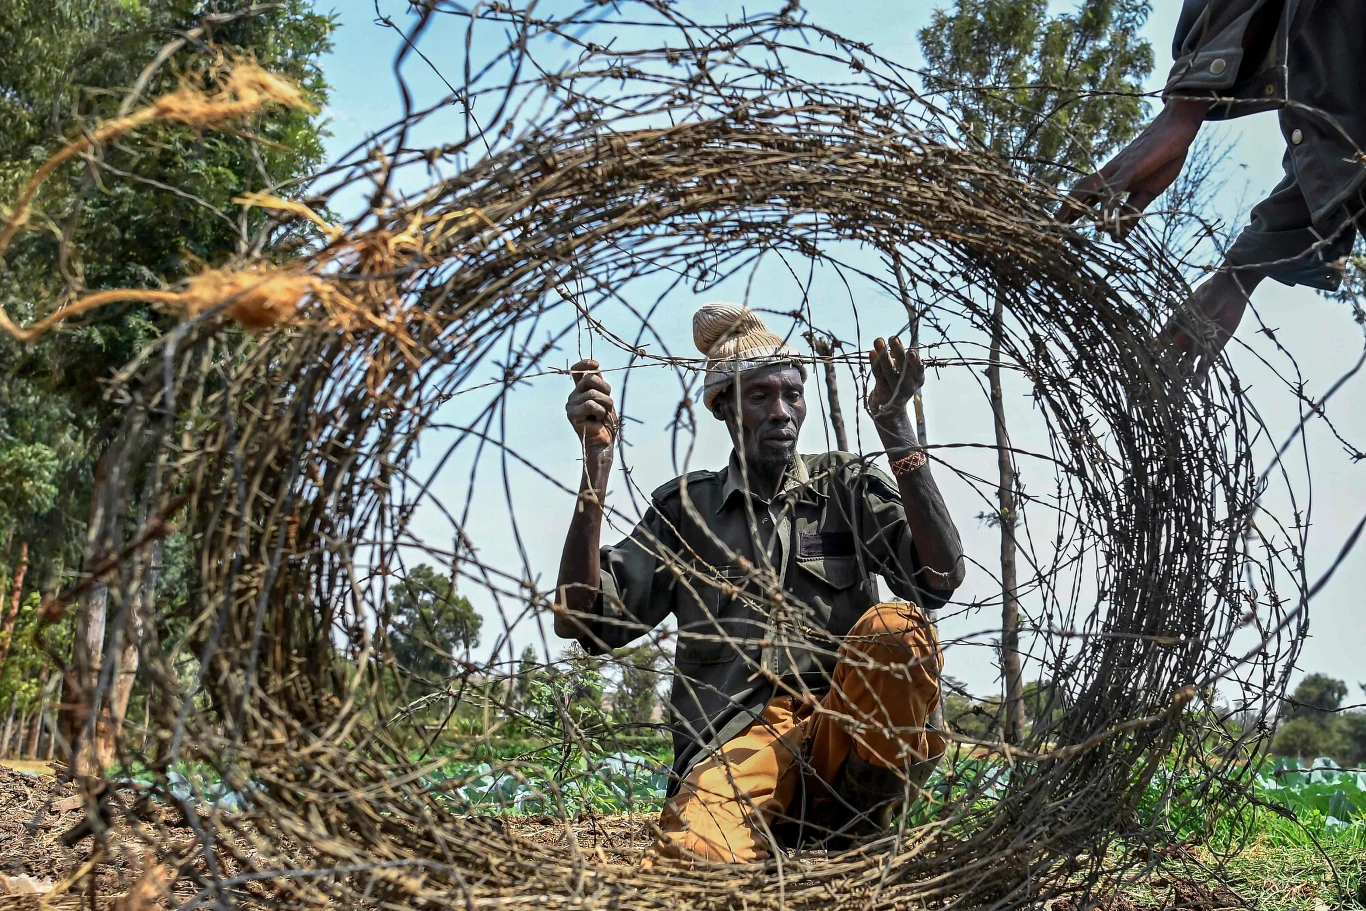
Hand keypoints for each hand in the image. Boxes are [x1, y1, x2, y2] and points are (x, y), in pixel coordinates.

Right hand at [565, 359, 616, 452]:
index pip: (577, 370)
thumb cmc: (606, 422)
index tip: (596, 364)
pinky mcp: (572, 415)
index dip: (585, 364)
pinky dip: (600, 412)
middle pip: (590, 378)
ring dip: (606, 404)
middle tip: (608, 403)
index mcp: (581, 390)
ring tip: (603, 414)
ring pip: (593, 393)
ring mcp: (571, 404)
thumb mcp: (605, 398)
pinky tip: (598, 419)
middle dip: (605, 389)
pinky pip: (590, 405)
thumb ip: (599, 383)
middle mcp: (574, 395)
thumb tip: (595, 365)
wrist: (603, 442)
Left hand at [866, 336, 922, 418]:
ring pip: (888, 370)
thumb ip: (899, 358)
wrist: (891, 412)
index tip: (911, 352)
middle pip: (903, 368)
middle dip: (898, 352)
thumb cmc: (899, 384)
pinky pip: (878, 375)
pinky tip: (872, 352)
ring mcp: (895, 390)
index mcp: (918, 378)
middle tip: (893, 338)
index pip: (918, 369)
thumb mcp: (905, 372)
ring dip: (883, 354)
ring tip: (878, 340)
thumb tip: (893, 340)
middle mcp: (909, 385)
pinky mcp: (882, 392)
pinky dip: (875, 363)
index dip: (915, 361)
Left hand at [1058, 98, 1208, 239]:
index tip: (1057, 226)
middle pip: (1080, 191)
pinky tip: (1102, 220)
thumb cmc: (1163, 158)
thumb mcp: (1147, 192)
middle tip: (1051, 227)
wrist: (1178, 127)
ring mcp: (1119, 169)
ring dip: (1076, 206)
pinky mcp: (1133, 167)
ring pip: (1090, 188)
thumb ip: (1132, 213)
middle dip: (1064, 209)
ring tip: (1063, 225)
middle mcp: (1109, 173)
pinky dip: (1107, 205)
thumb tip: (1116, 237)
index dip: (1070, 209)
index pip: (1085, 195)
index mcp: (1111, 178)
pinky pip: (1116, 187)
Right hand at [1155, 268, 1260, 380]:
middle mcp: (1184, 338)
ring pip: (1187, 363)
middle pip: (1172, 358)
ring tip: (1178, 389)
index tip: (1145, 368)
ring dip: (1182, 375)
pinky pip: (1206, 363)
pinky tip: (1198, 384)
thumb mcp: (1192, 309)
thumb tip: (1158, 342)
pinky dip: (1201, 373)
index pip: (1160, 345)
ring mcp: (1198, 344)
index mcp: (1174, 327)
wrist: (1233, 288)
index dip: (1153, 357)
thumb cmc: (1209, 293)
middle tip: (1159, 386)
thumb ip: (1178, 326)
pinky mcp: (1214, 348)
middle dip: (1166, 371)